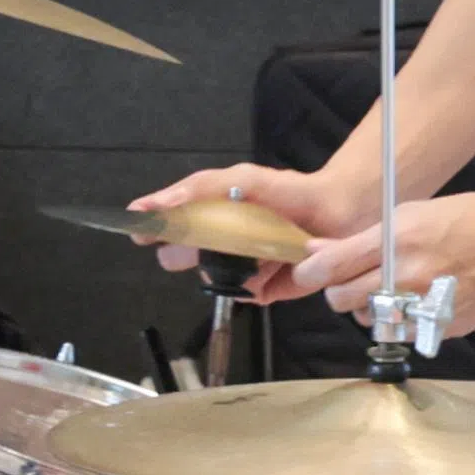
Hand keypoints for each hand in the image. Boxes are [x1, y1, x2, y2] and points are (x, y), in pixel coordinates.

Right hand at [134, 158, 373, 299]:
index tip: (136, 232)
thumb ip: (199, 188)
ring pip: (212, 279)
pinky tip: (276, 265)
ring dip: (234, 265)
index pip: (164, 225)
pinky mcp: (259, 291)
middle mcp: (213, 244)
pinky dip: (258, 282)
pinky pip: (242, 294)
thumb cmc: (289, 193)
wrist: (338, 215)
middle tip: (218, 238)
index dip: (149, 229)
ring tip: (265, 246)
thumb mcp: (242, 180)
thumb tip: (157, 205)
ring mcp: (235, 270)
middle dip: (188, 251)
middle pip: (177, 258)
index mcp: (204, 214)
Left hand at [283, 181, 474, 329]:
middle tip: (350, 282)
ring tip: (394, 288)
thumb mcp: (413, 214)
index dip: (310, 273)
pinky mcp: (444, 328)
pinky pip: (404, 332)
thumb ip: (362, 239)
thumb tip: (316, 250)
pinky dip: (402, 321)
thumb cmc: (472, 218)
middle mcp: (408, 275)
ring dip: (370, 308)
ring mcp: (427, 305)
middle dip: (338, 292)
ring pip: (370, 320)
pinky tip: (420, 301)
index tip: (308, 273)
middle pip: (341, 299)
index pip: (330, 267)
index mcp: (397, 239)